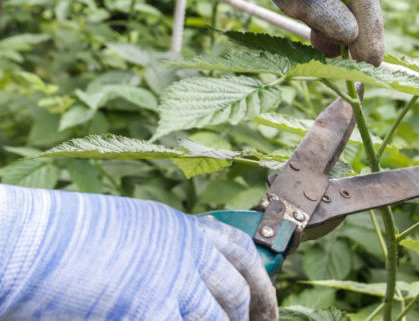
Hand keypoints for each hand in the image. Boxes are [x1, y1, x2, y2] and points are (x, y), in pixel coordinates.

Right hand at [0, 184, 276, 319]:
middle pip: (235, 288)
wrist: (33, 241)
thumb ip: (163, 247)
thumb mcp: (130, 228)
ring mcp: (171, 282)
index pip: (238, 251)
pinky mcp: (150, 310)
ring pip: (216, 316)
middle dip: (248, 312)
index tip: (265, 297)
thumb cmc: (68, 235)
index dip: (259, 278)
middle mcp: (185, 251)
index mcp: (180, 228)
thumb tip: (180, 270)